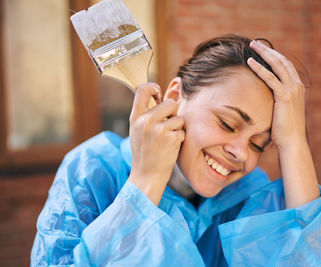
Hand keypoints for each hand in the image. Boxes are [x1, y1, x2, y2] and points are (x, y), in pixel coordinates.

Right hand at [128, 83, 184, 204]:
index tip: (159, 95)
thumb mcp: (142, 128)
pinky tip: (169, 147)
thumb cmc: (145, 150)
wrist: (146, 175)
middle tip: (166, 126)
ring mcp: (158, 130)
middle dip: (173, 113)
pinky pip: (182, 131)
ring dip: (177, 128)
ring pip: (179, 118)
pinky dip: (179, 139)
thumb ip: (155, 108)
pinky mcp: (171, 139)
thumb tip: (174, 85)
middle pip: (170, 103)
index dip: (154, 88)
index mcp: (136, 117)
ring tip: (166, 139)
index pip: (143, 89)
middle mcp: (146, 121)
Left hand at [248, 40, 306, 150]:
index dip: (274, 56)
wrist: (292, 141)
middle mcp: (296, 86)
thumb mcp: (282, 110)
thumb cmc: (284, 129)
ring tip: (252, 45)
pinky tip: (250, 62)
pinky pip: (270, 78)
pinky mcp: (284, 97)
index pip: (286, 66)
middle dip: (268, 50)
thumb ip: (277, 100)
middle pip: (282, 61)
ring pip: (277, 65)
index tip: (262, 49)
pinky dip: (260, 68)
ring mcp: (292, 90)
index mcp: (297, 88)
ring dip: (264, 53)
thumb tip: (264, 97)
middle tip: (255, 42)